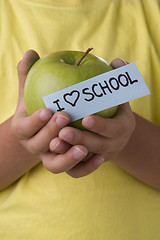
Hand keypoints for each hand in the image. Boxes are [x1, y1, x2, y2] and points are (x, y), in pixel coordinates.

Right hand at [11, 50, 88, 173]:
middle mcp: (35, 147)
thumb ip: (30, 74)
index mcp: (24, 130)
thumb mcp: (33, 91)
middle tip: (66, 119)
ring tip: (84, 147)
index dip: (35, 122)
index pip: (25, 128)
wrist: (49, 130)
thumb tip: (30, 52)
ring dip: (68, 158)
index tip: (48, 110)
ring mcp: (50, 159)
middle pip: (40, 147)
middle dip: (51, 134)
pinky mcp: (66, 166)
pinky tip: (100, 158)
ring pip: (56, 166)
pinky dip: (86, 168)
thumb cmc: (42, 106)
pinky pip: (74, 173)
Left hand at [49, 58, 135, 177]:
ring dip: (70, 154)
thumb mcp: (114, 91)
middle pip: (98, 147)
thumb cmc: (109, 104)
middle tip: (63, 131)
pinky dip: (69, 164)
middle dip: (81, 140)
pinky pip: (78, 170)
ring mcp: (100, 156)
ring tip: (54, 142)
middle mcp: (113, 145)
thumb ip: (114, 76)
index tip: (86, 119)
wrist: (108, 128)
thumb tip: (117, 61)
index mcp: (122, 127)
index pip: (114, 129)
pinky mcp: (88, 163)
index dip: (101, 126)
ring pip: (85, 160)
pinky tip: (55, 151)